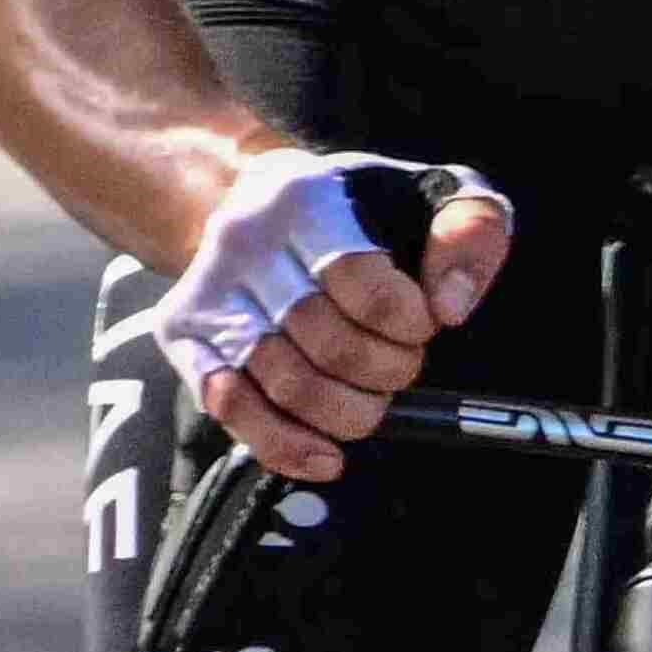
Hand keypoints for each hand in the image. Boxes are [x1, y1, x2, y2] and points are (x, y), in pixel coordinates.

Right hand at [157, 149, 509, 484]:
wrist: (256, 193)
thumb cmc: (362, 205)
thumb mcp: (434, 193)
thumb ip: (469, 230)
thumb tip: (451, 307)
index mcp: (309, 201)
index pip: (366, 288)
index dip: (410, 324)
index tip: (423, 324)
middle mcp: (246, 242)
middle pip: (327, 345)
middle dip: (386, 373)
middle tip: (403, 366)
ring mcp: (209, 290)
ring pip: (283, 384)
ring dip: (347, 414)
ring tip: (372, 401)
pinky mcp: (181, 332)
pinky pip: (228, 406)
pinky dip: (283, 445)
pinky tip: (325, 458)